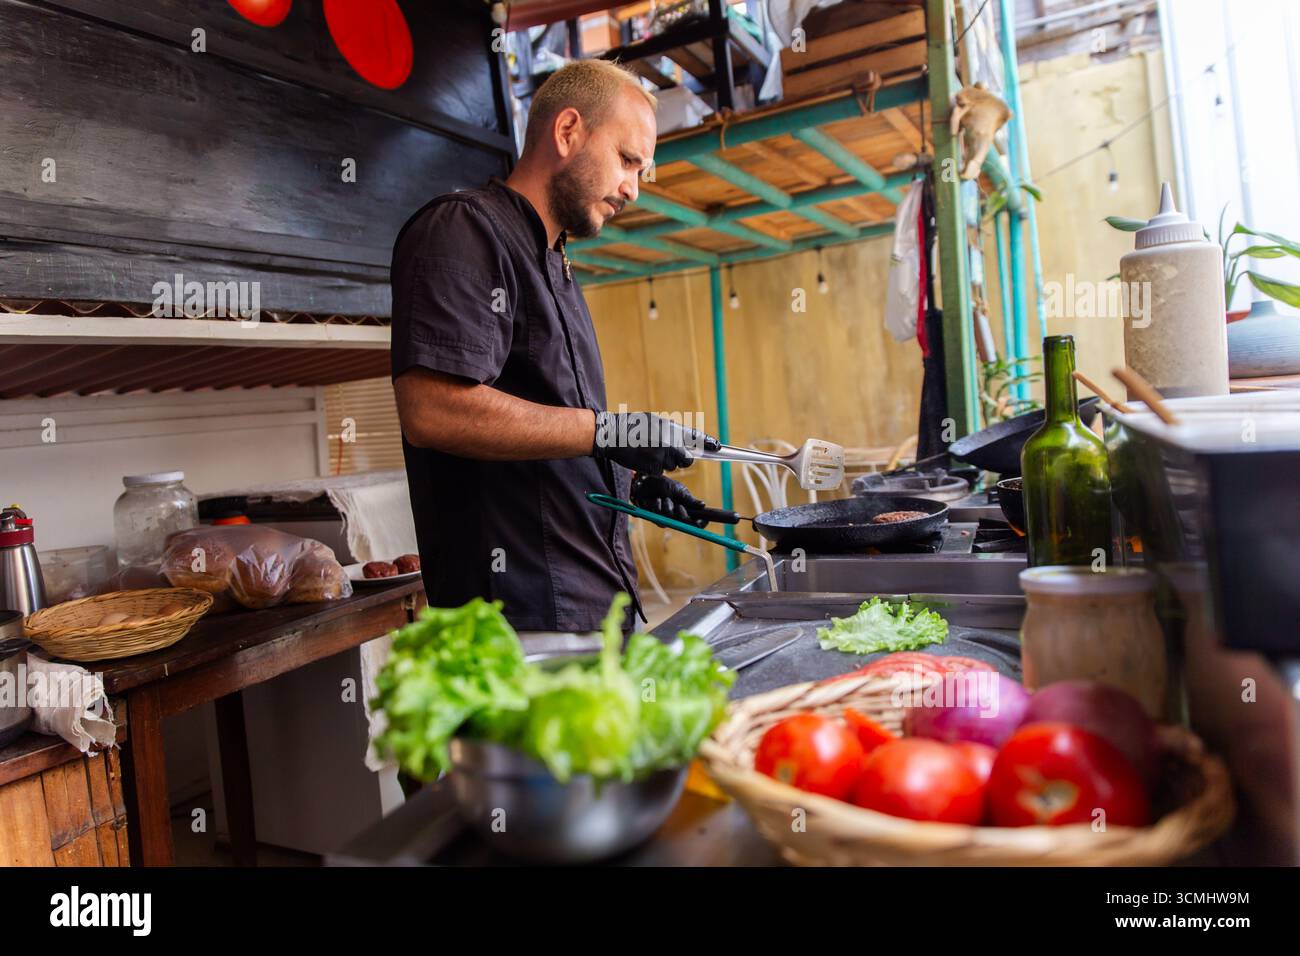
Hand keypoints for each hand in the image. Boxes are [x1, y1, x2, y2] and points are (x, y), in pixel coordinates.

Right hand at [592, 411, 716, 474]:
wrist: (613, 434)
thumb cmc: (631, 426)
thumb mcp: (653, 422)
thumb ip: (669, 431)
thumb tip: (682, 443)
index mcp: (671, 428)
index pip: (695, 437)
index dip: (709, 443)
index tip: (718, 447)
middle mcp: (670, 442)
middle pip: (686, 460)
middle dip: (681, 460)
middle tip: (668, 455)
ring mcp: (662, 456)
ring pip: (672, 467)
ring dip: (664, 464)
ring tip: (649, 453)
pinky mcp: (653, 467)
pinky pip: (660, 472)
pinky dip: (653, 469)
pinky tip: (643, 459)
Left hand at [631, 474, 707, 525]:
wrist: (647, 481)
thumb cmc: (664, 484)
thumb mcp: (679, 490)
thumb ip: (689, 499)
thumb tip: (703, 505)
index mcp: (686, 510)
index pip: (697, 522)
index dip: (700, 524)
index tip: (700, 521)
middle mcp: (677, 517)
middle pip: (685, 525)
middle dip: (682, 516)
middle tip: (679, 506)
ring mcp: (665, 519)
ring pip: (670, 521)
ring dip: (667, 508)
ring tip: (664, 498)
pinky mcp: (654, 518)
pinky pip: (658, 518)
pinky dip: (657, 507)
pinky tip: (656, 500)